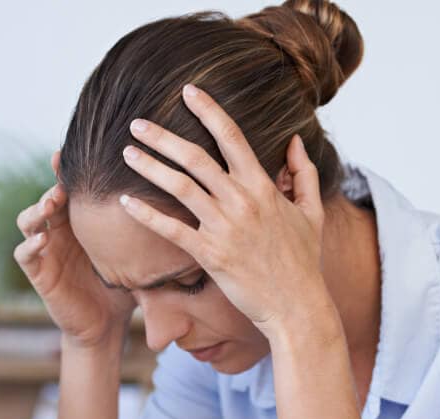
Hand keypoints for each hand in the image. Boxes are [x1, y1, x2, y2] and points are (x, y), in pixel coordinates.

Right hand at [14, 150, 135, 347]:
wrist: (106, 327)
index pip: (74, 188)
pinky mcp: (39, 273)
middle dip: (55, 181)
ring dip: (37, 208)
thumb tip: (188, 210)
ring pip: (28, 220)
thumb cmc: (123, 290)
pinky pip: (25, 254)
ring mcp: (46, 250)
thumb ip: (150, 235)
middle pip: (48, 195)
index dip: (75, 170)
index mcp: (82, 222)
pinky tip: (43, 239)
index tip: (85, 151)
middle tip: (64, 170)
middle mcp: (60, 231)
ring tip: (52, 201)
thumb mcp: (137, 258)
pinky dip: (30, 244)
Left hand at [119, 85, 334, 342]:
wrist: (297, 306)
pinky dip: (147, 215)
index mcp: (263, 187)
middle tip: (137, 123)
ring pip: (180, 187)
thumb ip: (304, 173)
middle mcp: (242, 201)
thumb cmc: (304, 262)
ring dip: (150, 167)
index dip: (208, 110)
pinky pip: (172, 230)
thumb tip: (295, 142)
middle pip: (195, 157)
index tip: (188, 91)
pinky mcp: (211, 255)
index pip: (232, 136)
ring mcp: (225, 228)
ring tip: (127, 153)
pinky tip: (125, 202)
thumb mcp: (313, 212)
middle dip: (163, 136)